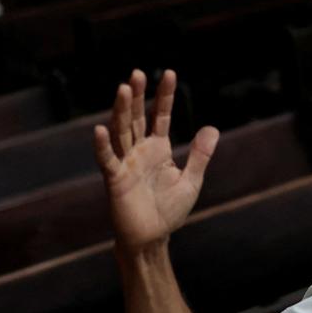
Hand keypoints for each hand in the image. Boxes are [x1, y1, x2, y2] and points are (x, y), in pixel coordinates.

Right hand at [93, 70, 218, 252]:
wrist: (152, 239)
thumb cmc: (169, 211)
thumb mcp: (191, 180)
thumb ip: (199, 155)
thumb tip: (212, 128)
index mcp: (158, 149)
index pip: (159, 116)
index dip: (164, 96)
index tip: (169, 73)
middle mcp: (139, 151)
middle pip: (135, 117)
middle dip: (136, 96)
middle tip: (137, 73)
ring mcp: (126, 164)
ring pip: (121, 131)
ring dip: (120, 111)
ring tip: (122, 88)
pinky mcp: (116, 180)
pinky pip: (108, 160)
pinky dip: (103, 146)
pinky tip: (99, 129)